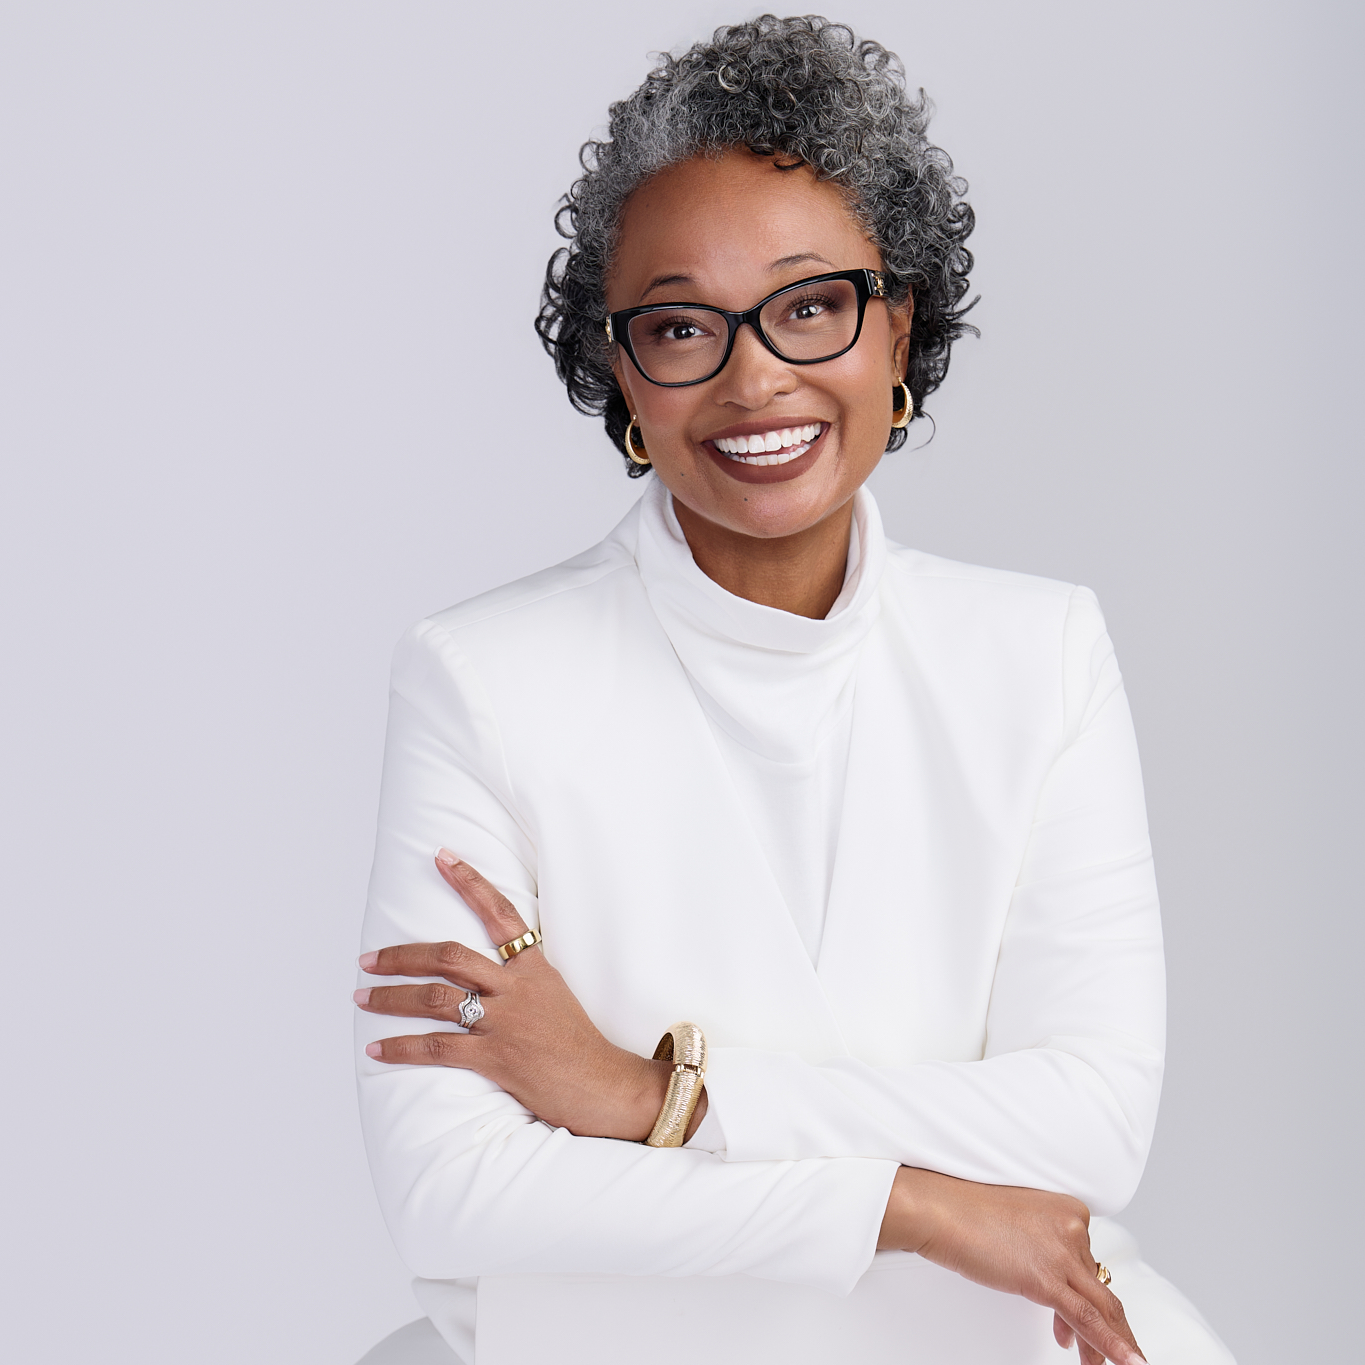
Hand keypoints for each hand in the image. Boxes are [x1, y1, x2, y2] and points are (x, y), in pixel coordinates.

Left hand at [355, 850, 701, 1141]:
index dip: (469, 882)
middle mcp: (516, 988)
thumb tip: (485, 975)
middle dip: (402, 956)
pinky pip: (438, 1048)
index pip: (499, 913)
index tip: (441, 857)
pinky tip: (377, 1047)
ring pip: (435, 998)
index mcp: (533, 968)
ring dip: (391, 997)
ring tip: (361, 997)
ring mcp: (505, 1021)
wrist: (605, 1084)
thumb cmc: (579, 1045)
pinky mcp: (497, 1057)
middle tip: (367, 958)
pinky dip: (402, 1046)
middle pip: (448, 957)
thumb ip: (521, 980)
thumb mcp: (555, 996)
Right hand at [879, 1167, 1144, 1364]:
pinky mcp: (1047, 1279)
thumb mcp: (1019, 1223)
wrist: (941, 1210)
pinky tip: (1127, 1363)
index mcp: (1069, 1210)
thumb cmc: (966, 1212)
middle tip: (1109, 1353)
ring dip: (1114, 1344)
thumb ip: (1043, 1244)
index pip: (1089, 1264)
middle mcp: (1073, 1228)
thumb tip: (1052, 1277)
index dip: (1087, 1296)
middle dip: (1109, 1327)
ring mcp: (1063, 1253)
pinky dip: (1112, 1346)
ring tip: (1119, 1364)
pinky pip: (1089, 1320)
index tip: (1073, 1320)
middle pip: (1100, 1288)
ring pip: (1103, 1308)